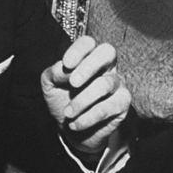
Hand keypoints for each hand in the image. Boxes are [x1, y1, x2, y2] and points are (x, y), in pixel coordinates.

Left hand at [40, 36, 130, 153]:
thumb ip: (54, 73)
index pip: (88, 43)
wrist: (71, 130)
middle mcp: (105, 67)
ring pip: (105, 84)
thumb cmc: (62, 101)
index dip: (79, 50)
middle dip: (89, 66)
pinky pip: (108, 107)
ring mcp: (116, 84)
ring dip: (82, 100)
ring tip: (68, 113)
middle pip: (107, 52)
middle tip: (73, 83)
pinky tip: (75, 123)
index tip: (66, 64)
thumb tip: (64, 68)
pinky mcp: (122, 103)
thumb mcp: (50, 86)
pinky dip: (88, 117)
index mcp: (87, 58)